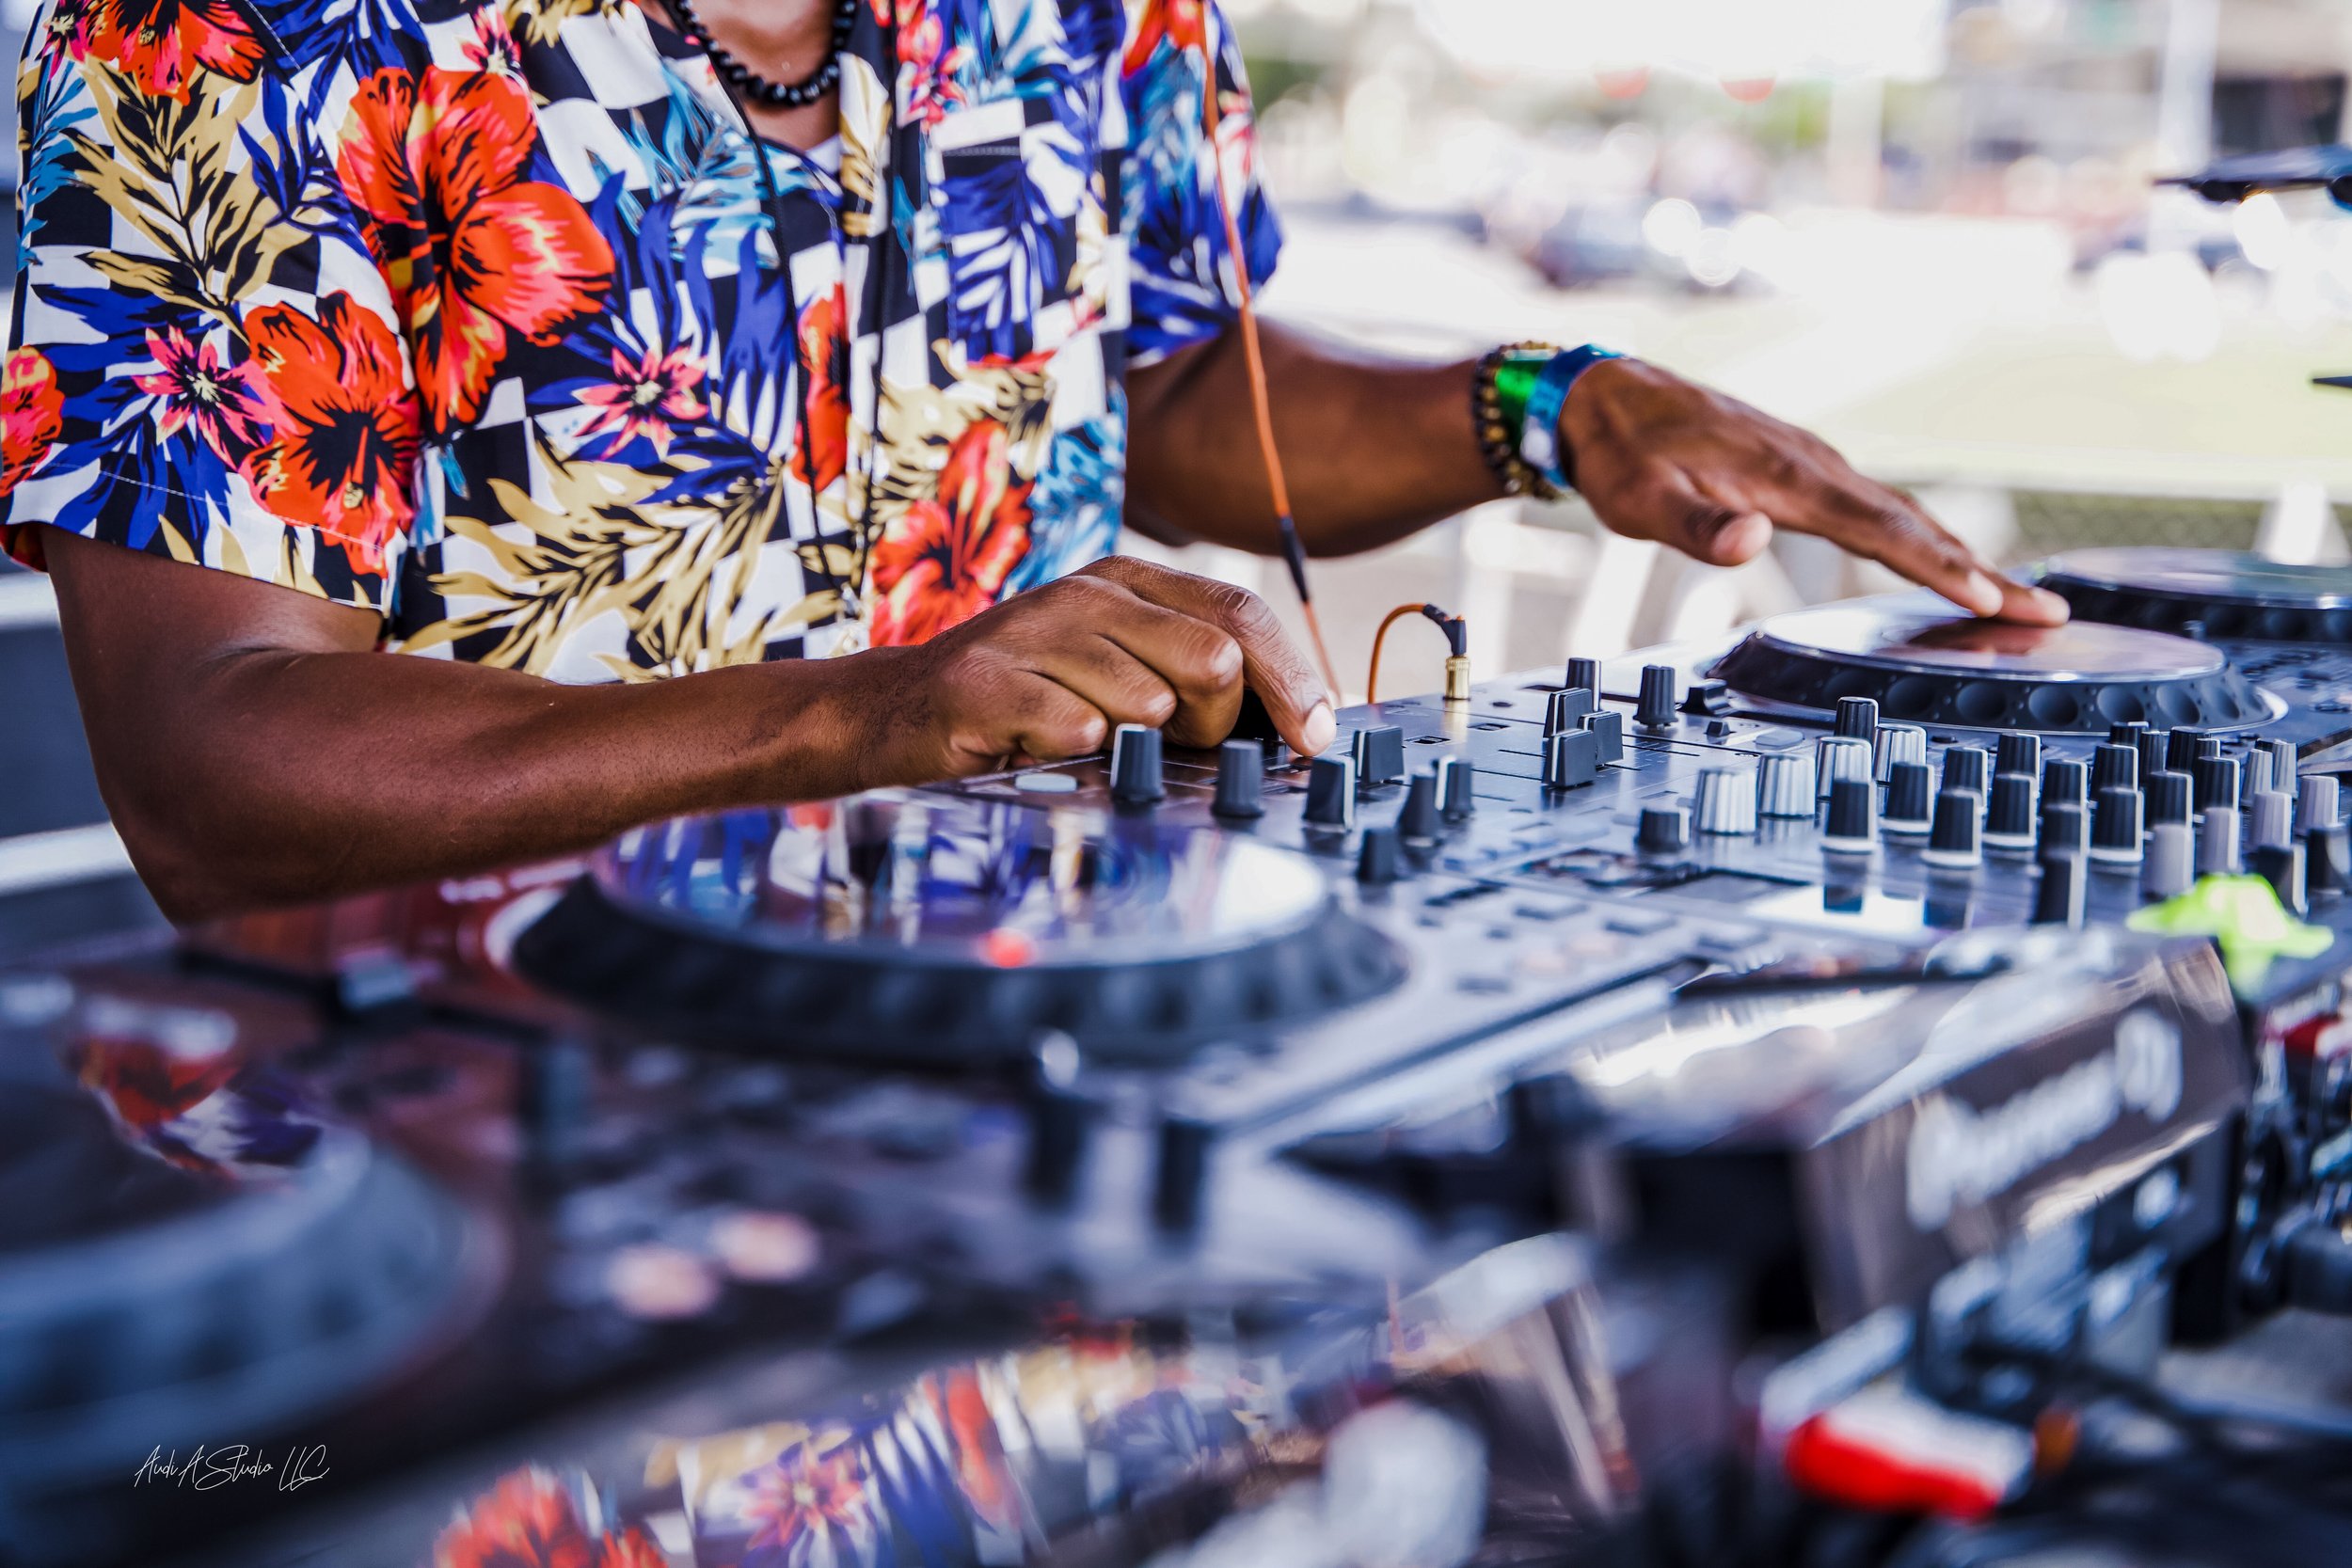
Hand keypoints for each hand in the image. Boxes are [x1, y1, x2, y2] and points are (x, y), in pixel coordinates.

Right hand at [864, 557, 1336, 781]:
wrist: (896, 714)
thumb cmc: (1026, 701)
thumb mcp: (1118, 671)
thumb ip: (1195, 677)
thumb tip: (1300, 719)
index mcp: (1128, 582)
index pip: (1241, 615)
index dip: (1292, 680)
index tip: (1317, 737)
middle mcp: (1085, 593)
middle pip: (1212, 660)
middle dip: (1210, 725)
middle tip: (1167, 748)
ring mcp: (1031, 630)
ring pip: (1148, 703)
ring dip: (1133, 748)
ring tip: (1088, 746)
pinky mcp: (983, 681)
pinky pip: (1077, 728)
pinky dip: (1078, 756)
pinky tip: (1048, 751)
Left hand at [1561, 358, 2068, 623]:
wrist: (1604, 398)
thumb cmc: (1621, 455)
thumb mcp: (1639, 500)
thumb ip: (1694, 526)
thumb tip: (1752, 540)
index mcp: (1785, 477)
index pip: (1879, 529)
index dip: (1937, 567)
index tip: (1989, 600)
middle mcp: (1812, 465)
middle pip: (1911, 522)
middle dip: (1980, 569)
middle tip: (2045, 608)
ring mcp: (1810, 463)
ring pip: (1899, 512)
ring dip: (1960, 552)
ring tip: (2013, 594)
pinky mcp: (1800, 468)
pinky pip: (1875, 505)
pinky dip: (1919, 534)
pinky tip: (1936, 554)